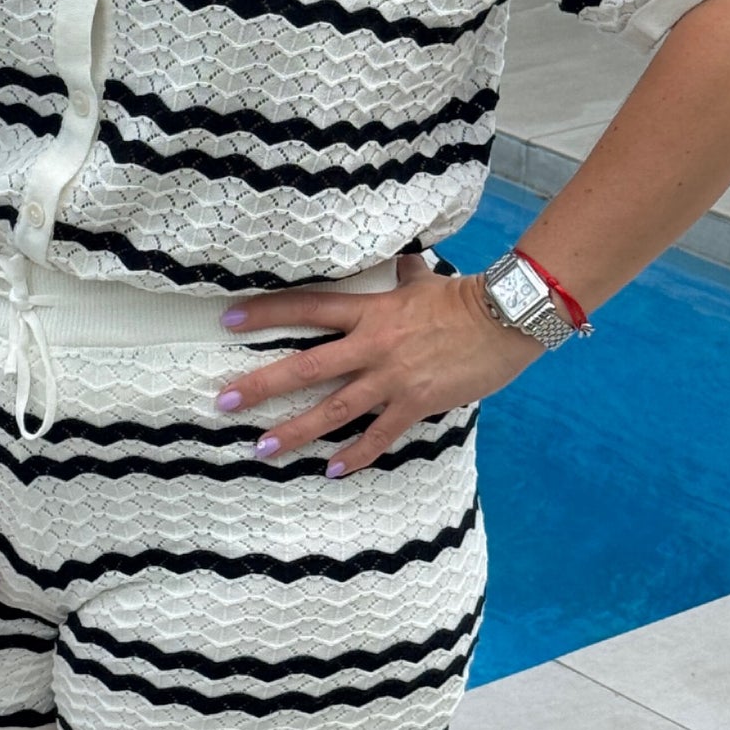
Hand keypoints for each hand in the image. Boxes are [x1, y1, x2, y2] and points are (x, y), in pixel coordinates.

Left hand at [215, 256, 539, 475]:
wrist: (506, 320)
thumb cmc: (466, 298)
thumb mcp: (426, 281)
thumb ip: (405, 274)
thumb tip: (403, 258)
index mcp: (370, 312)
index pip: (307, 308)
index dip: (265, 314)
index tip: (227, 320)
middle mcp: (372, 346)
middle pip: (305, 367)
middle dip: (261, 385)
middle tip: (224, 401)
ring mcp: (392, 379)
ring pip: (332, 410)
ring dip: (294, 432)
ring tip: (261, 449)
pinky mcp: (415, 404)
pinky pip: (378, 437)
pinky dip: (354, 456)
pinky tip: (331, 471)